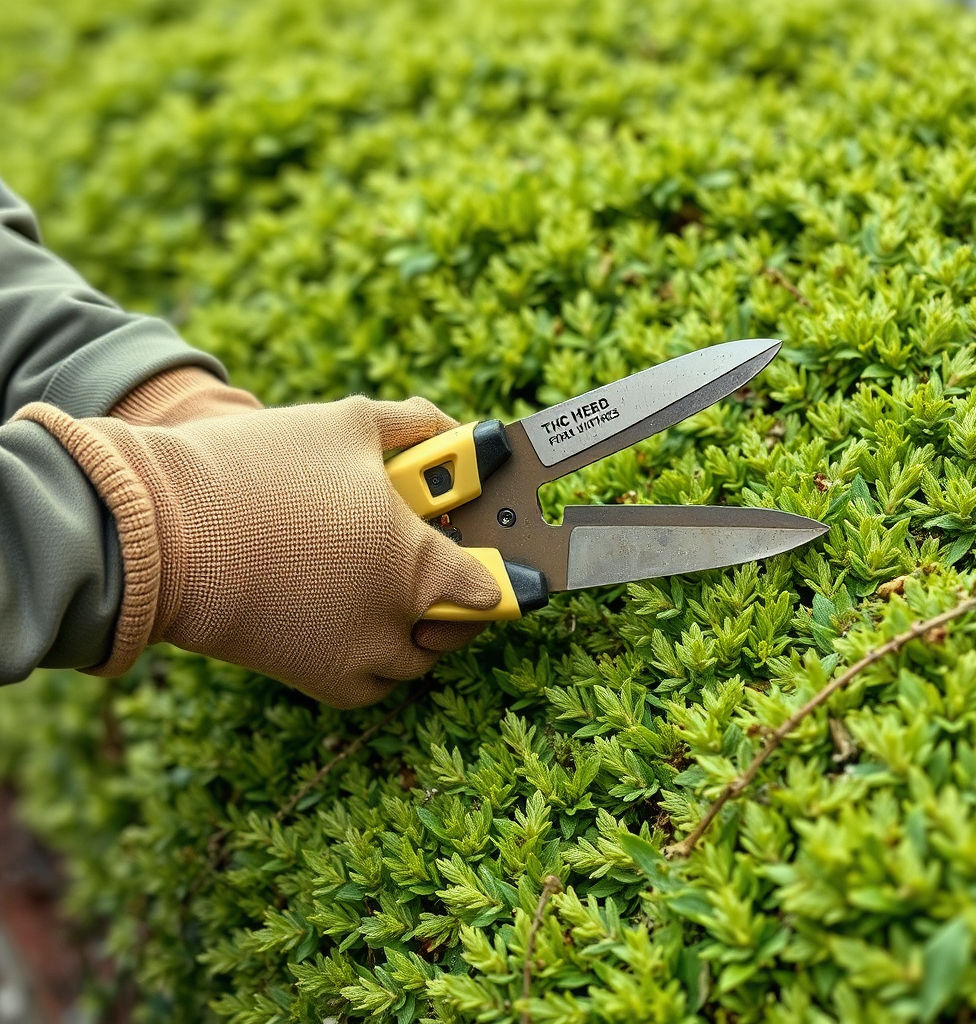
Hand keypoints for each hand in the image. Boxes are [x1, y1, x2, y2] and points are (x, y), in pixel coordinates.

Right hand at [16, 394, 501, 706]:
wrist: (158, 530)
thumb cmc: (258, 467)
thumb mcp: (351, 421)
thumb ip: (419, 426)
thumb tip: (462, 434)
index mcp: (417, 561)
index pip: (496, 588)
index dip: (510, 576)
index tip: (518, 569)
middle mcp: (397, 621)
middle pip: (461, 628)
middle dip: (463, 598)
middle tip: (446, 562)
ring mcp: (357, 659)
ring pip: (419, 660)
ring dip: (424, 629)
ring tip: (400, 586)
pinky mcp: (317, 680)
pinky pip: (375, 684)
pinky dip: (381, 657)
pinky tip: (361, 615)